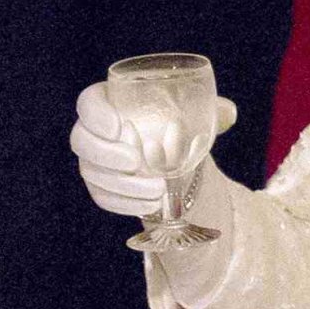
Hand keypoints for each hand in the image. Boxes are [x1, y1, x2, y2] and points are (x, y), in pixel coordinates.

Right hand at [71, 80, 236, 217]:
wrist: (171, 153)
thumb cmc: (176, 122)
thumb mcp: (194, 112)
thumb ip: (210, 108)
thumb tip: (229, 113)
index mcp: (111, 103)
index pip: (88, 103)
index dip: (96, 114)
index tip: (119, 125)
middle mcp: (94, 131)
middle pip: (80, 140)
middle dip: (105, 154)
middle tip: (135, 161)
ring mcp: (94, 161)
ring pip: (93, 173)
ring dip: (123, 185)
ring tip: (157, 190)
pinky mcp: (101, 186)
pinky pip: (103, 197)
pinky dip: (125, 204)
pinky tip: (149, 206)